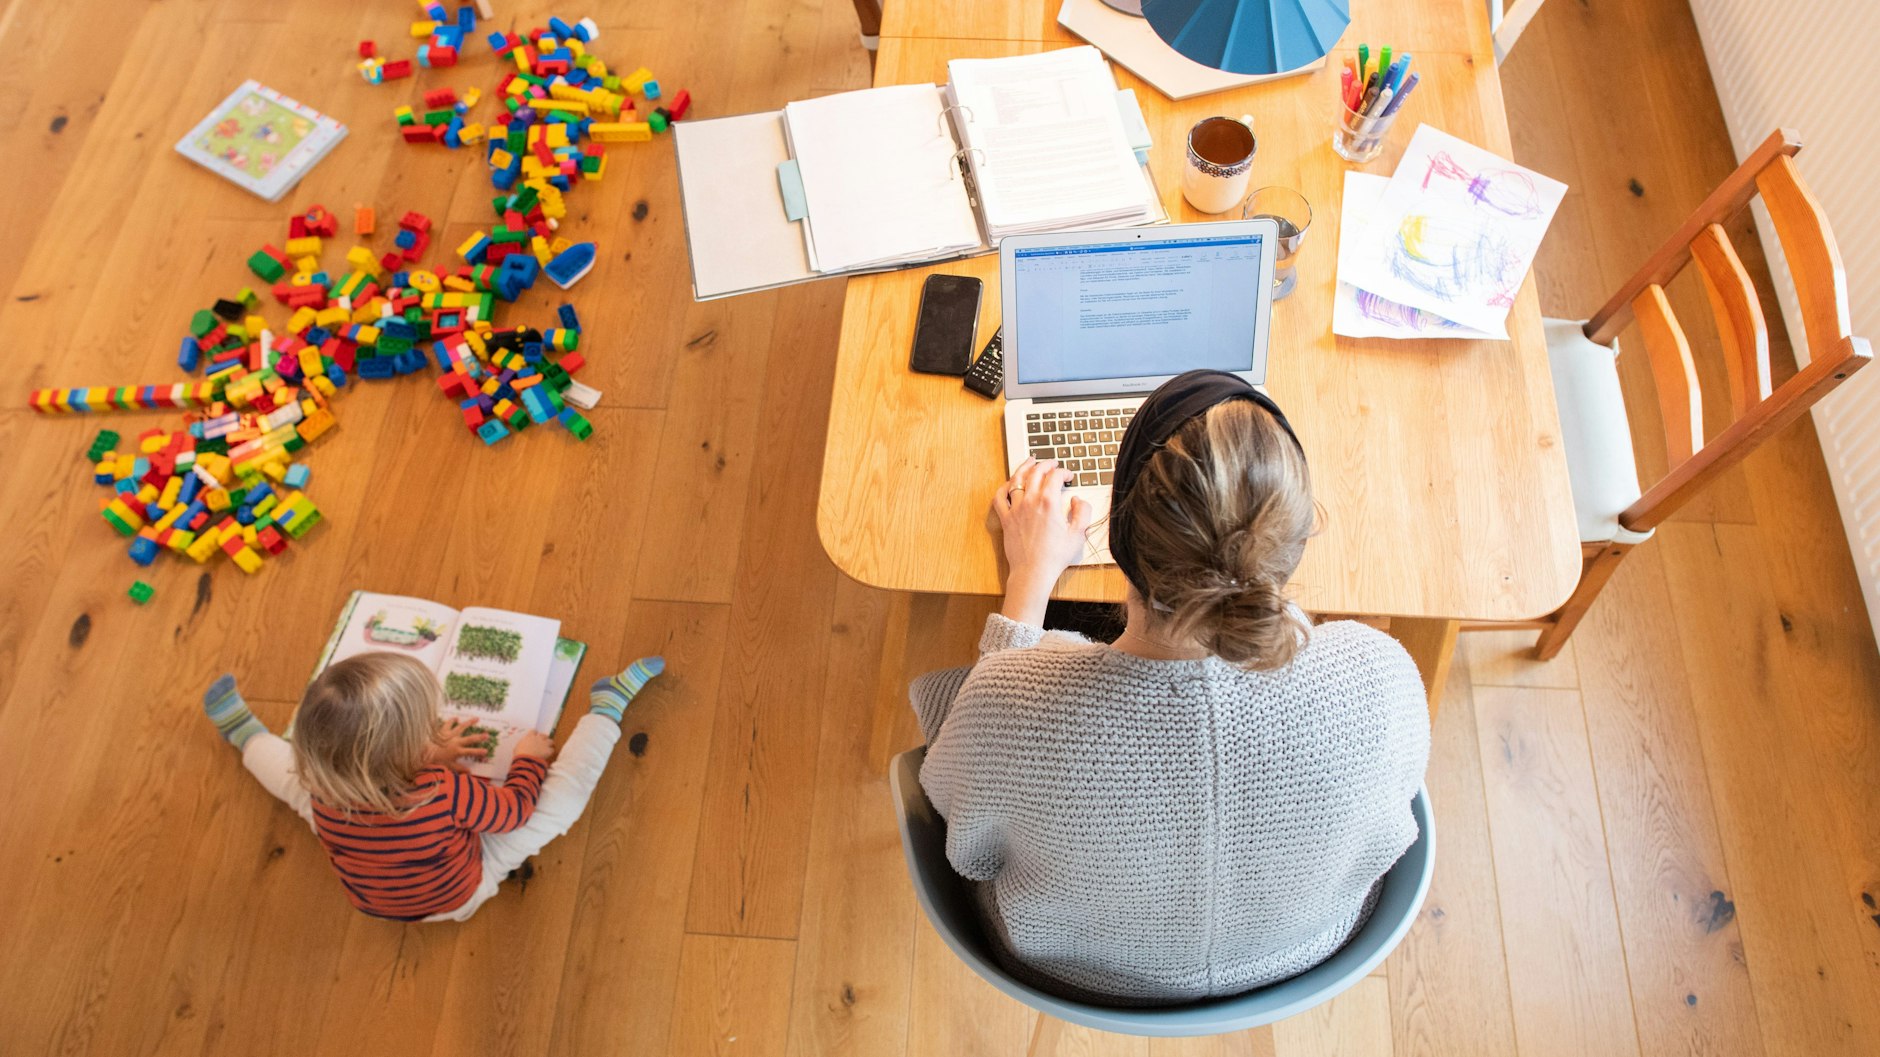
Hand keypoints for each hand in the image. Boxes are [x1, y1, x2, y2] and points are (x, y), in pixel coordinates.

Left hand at [426, 717, 492, 769]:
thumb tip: (470, 772)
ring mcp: (449, 735)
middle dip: (479, 737)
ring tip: (476, 719)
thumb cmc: (435, 761)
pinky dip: (452, 720)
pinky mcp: (442, 731)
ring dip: (469, 723)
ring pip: (461, 727)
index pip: (471, 752)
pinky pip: (448, 724)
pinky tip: (456, 718)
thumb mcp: (449, 767)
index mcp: (457, 751)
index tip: (486, 751)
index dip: (479, 752)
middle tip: (487, 734)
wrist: (423, 752)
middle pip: (470, 738)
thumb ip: (460, 769)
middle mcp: (456, 742)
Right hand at [513, 729, 555, 761]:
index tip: (534, 736)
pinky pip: (552, 749)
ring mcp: (544, 744)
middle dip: (543, 738)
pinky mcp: (548, 750)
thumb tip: (524, 744)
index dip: (534, 733)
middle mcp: (538, 738)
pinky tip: (548, 754)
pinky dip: (550, 751)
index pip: (534, 731)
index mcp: (530, 736)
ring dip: (549, 744)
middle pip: (544, 735)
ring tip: (547, 747)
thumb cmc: (519, 754)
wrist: (526, 760)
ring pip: (550, 741)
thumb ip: (523, 743)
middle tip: (541, 742)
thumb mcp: (518, 746)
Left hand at [992, 457, 1093, 624]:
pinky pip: (1000, 497)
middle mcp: (1031, 502)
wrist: (1033, 572)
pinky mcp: (1006, 519)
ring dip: (1025, 467)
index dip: (1064, 472)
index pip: (1055, 476)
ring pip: (1017, 479)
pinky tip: (1009, 483)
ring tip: (1030, 461)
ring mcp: (1016, 509)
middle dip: (1046, 464)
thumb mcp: (1078, 534)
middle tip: (1052, 463)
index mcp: (1049, 503)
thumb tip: (1077, 500)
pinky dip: (1004, 487)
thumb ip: (1083, 512)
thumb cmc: (1055, 556)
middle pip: (1036, 472)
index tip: (1069, 476)